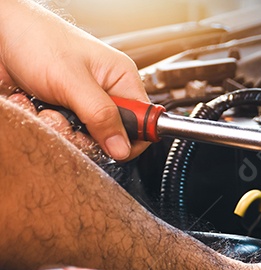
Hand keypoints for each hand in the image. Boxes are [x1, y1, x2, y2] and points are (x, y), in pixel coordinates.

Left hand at [0, 0, 148, 159]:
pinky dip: (38, 122)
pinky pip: (57, 133)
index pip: (142, 122)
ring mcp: (79, 104)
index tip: (106, 142)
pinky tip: (29, 103)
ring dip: (55, 128)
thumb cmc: (37, 40)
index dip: (128, 138)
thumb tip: (123, 148)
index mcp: (120, 80)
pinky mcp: (57, 110)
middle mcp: (103, 94)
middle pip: (108, 138)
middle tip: (61, 119)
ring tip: (41, 108)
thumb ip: (101, 116)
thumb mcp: (72, 80)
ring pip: (80, 138)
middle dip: (81, 135)